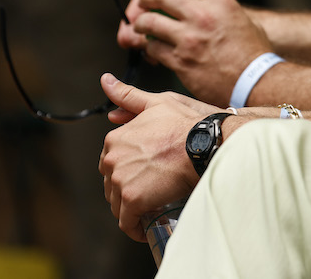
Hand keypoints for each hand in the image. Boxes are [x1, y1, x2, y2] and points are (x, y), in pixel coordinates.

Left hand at [98, 73, 211, 241]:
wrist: (205, 143)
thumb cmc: (187, 123)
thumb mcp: (157, 102)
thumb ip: (128, 95)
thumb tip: (105, 80)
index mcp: (115, 139)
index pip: (111, 164)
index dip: (128, 171)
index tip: (144, 175)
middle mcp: (112, 159)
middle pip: (112, 185)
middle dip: (128, 191)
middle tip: (151, 192)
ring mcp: (121, 180)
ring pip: (118, 204)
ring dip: (132, 210)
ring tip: (153, 209)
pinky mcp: (132, 199)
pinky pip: (128, 222)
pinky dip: (136, 228)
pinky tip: (147, 228)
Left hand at [117, 0, 271, 103]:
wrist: (254, 82)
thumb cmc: (252, 53)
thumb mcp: (243, 18)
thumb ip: (220, 9)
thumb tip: (204, 5)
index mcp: (220, 2)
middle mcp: (202, 16)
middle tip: (144, 1)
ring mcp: (189, 39)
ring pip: (149, 21)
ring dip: (140, 22)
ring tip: (141, 25)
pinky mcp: (180, 61)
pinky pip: (153, 47)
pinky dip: (149, 47)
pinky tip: (154, 48)